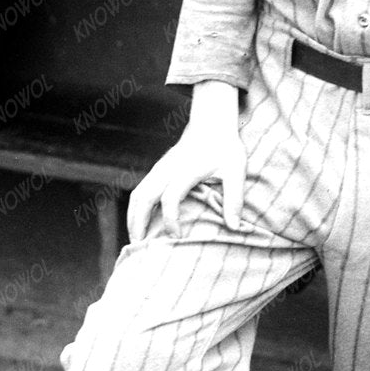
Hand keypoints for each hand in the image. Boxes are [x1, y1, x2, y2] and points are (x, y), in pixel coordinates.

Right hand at [127, 93, 245, 237]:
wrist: (212, 124)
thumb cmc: (226, 149)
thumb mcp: (236, 170)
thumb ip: (235, 198)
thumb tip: (235, 227)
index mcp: (186, 169)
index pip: (170, 197)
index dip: (171, 219)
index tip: (177, 237)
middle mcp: (168, 168)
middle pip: (143, 196)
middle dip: (139, 222)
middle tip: (141, 247)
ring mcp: (160, 168)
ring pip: (137, 194)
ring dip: (133, 217)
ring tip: (136, 241)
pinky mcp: (157, 170)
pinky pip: (140, 190)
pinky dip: (136, 209)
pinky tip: (141, 225)